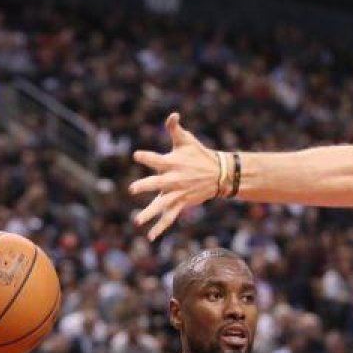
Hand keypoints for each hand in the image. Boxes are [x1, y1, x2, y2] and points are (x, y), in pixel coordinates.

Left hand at [130, 113, 221, 240]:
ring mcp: (177, 193)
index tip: (136, 155)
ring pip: (161, 205)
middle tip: (133, 189)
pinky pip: (169, 217)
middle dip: (145, 185)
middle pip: (157, 183)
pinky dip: (160, 227)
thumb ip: (174, 128)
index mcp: (172, 163)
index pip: (156, 159)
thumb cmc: (198, 154)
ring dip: (149, 213)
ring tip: (136, 221)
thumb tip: (173, 115)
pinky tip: (150, 237)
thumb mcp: (186, 140)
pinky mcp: (181, 203)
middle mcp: (173, 179)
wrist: (219, 174)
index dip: (146, 157)